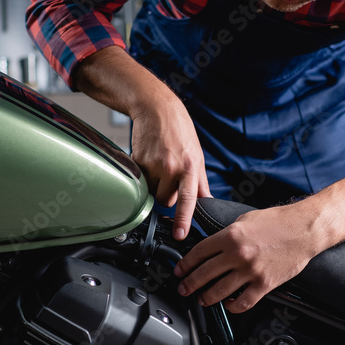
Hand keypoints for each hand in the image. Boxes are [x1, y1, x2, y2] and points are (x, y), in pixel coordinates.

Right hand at [130, 96, 210, 240]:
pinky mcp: (138, 161)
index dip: (183, 219)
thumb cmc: (180, 132)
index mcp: (190, 167)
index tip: (179, 235)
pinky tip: (150, 160)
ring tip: (160, 166)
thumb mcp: (198, 156)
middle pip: (165, 200)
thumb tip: (207, 202)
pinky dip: (143, 176)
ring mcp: (153, 164)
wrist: (157, 109)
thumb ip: (200, 183)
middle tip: (169, 175)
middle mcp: (172, 167)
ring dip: (154, 186)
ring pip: (151, 192)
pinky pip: (140, 181)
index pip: (188, 198)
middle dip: (166, 193)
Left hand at [173, 204, 319, 312]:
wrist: (304, 229)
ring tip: (201, 299)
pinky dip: (232, 307)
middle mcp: (238, 254)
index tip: (179, 270)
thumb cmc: (278, 222)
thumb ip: (226, 233)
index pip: (198, 253)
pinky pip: (243, 302)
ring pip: (219, 291)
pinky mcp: (265, 284)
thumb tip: (210, 244)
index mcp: (230, 236)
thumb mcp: (245, 220)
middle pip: (204, 274)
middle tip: (183, 288)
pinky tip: (228, 304)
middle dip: (189, 284)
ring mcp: (251, 271)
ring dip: (206, 298)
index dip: (184, 264)